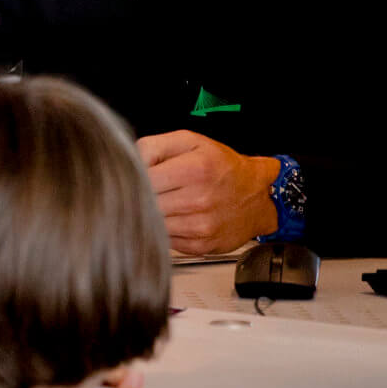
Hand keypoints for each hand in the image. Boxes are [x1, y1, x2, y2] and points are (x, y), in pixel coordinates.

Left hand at [137, 131, 277, 253]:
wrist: (256, 196)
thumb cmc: (222, 166)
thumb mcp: (190, 141)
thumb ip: (154, 146)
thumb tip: (130, 163)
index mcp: (196, 169)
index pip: (144, 178)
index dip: (136, 177)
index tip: (140, 176)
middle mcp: (200, 199)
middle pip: (147, 203)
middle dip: (143, 196)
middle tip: (153, 189)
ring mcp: (201, 226)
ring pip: (154, 223)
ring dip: (153, 214)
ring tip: (166, 201)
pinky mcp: (200, 246)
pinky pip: (166, 239)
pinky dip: (165, 229)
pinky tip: (176, 217)